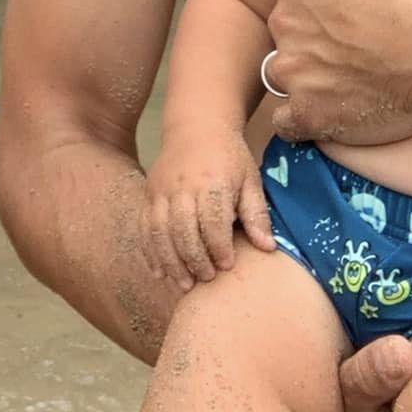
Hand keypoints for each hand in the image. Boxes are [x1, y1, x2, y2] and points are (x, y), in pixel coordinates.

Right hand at [143, 126, 273, 288]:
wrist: (196, 127)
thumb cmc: (229, 156)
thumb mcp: (250, 179)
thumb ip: (256, 214)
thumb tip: (268, 248)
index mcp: (211, 181)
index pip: (212, 220)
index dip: (219, 247)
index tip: (228, 266)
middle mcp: (182, 186)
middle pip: (183, 229)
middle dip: (194, 259)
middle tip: (207, 279)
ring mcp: (160, 190)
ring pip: (159, 231)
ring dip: (171, 261)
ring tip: (184, 285)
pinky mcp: (148, 194)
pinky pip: (144, 227)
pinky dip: (150, 252)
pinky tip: (160, 272)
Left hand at [268, 0, 411, 144]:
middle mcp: (285, 21)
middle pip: (294, 24)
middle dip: (319, 28)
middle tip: (363, 35)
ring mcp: (297, 70)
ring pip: (290, 69)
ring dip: (311, 71)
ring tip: (353, 71)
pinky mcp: (314, 113)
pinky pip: (293, 121)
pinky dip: (306, 118)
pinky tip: (335, 108)